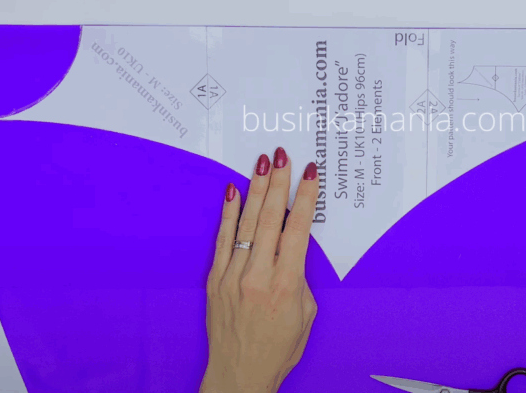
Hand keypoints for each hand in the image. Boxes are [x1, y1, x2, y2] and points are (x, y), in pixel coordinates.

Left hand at [201, 148, 319, 392]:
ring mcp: (233, 277)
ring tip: (262, 163)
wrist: (240, 374)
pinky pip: (223, 240)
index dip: (304, 198)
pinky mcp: (215, 281)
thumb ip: (300, 276)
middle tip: (282, 155)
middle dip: (278, 183)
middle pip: (269, 218)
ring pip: (246, 224)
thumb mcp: (305, 313)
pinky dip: (229, 214)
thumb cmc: (279, 348)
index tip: (309, 173)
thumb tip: (292, 246)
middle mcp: (258, 277)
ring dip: (256, 190)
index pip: (297, 229)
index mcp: (287, 285)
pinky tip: (233, 191)